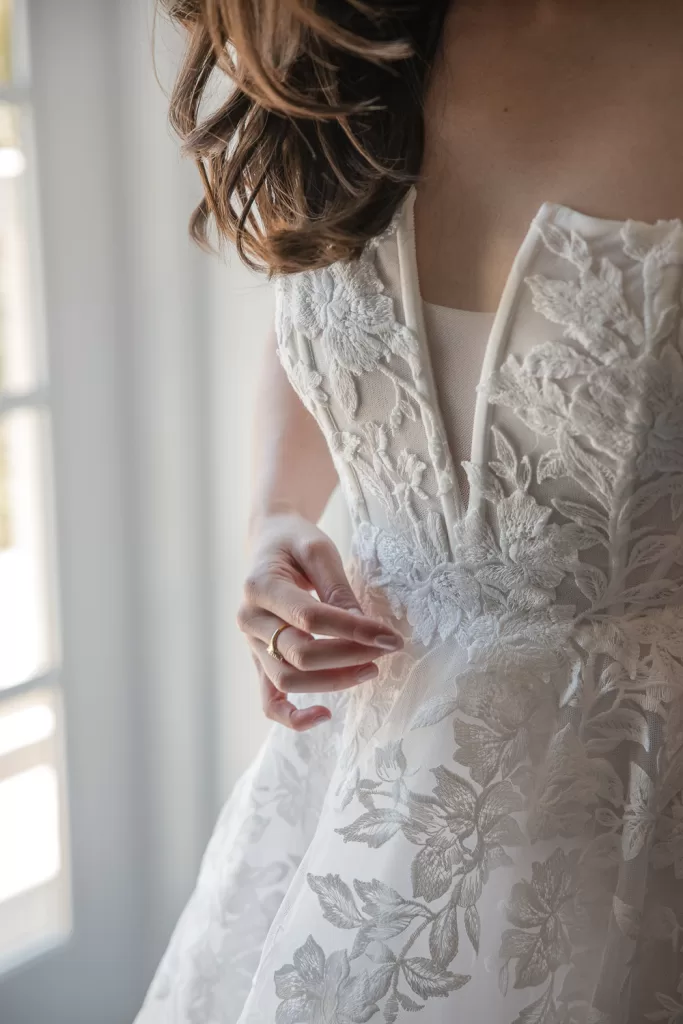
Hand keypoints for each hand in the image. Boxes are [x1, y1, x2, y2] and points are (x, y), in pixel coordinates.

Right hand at [238, 512, 402, 730]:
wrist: (269, 543)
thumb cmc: (296, 543)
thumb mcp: (319, 550)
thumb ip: (337, 590)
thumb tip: (364, 630)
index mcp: (259, 586)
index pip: (310, 618)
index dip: (353, 630)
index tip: (390, 636)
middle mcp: (249, 619)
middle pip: (299, 654)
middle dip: (349, 656)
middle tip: (385, 648)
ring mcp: (250, 644)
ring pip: (288, 681)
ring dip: (334, 682)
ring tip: (370, 668)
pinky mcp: (259, 661)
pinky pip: (269, 702)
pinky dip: (293, 717)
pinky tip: (325, 715)